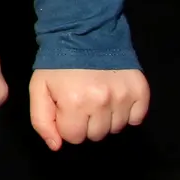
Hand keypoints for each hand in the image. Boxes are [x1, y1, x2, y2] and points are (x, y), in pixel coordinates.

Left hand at [29, 68, 149, 149]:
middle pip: (96, 135)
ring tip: (97, 96)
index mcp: (74, 102)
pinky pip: (137, 119)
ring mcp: (123, 97)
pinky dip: (127, 112)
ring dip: (106, 117)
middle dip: (86, 122)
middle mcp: (102, 102)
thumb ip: (42, 120)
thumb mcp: (39, 87)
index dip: (67, 123)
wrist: (84, 33)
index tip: (66, 107)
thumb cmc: (58, 63)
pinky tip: (114, 96)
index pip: (73, 137)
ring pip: (116, 128)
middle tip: (82, 100)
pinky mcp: (140, 91)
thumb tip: (57, 146)